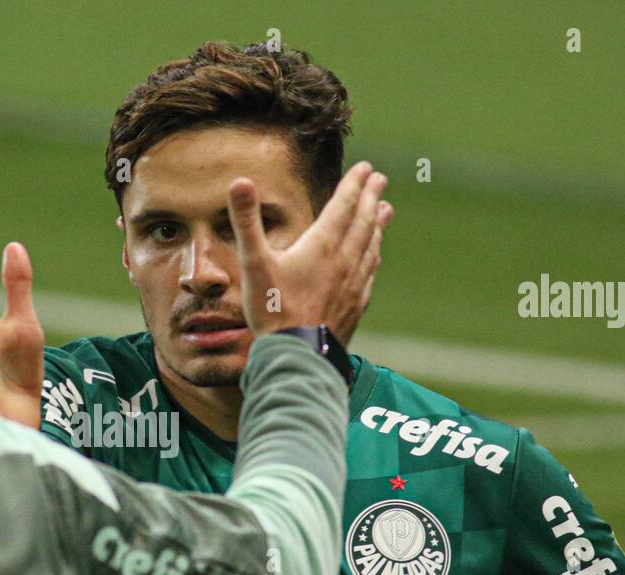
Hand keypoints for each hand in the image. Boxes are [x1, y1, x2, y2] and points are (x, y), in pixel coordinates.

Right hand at [227, 161, 391, 343]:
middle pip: (363, 222)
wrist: (297, 357)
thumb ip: (246, 221)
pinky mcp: (355, 305)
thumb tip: (239, 182)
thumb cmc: (272, 310)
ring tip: (385, 209)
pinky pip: (369, 272)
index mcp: (321, 246)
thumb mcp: (253, 263)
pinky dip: (374, 255)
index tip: (365, 168)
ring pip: (370, 246)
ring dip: (378, 224)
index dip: (354, 185)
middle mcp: (344, 261)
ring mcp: (353, 284)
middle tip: (380, 180)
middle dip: (371, 198)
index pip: (344, 206)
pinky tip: (374, 256)